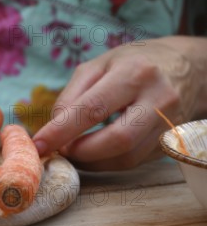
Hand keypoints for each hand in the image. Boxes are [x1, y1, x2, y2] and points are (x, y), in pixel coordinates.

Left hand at [33, 37, 206, 170]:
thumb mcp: (98, 66)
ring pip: (127, 157)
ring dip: (92, 161)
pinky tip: (94, 153)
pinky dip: (107, 162)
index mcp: (133, 73)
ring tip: (74, 150)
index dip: (61, 131)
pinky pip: (135, 161)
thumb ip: (71, 95)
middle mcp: (157, 98)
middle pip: (116, 139)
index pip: (92, 108)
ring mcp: (169, 122)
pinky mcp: (171, 141)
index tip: (39, 145)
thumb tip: (53, 129)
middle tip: (61, 149)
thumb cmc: (133, 63)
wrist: (187, 67)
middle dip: (80, 151)